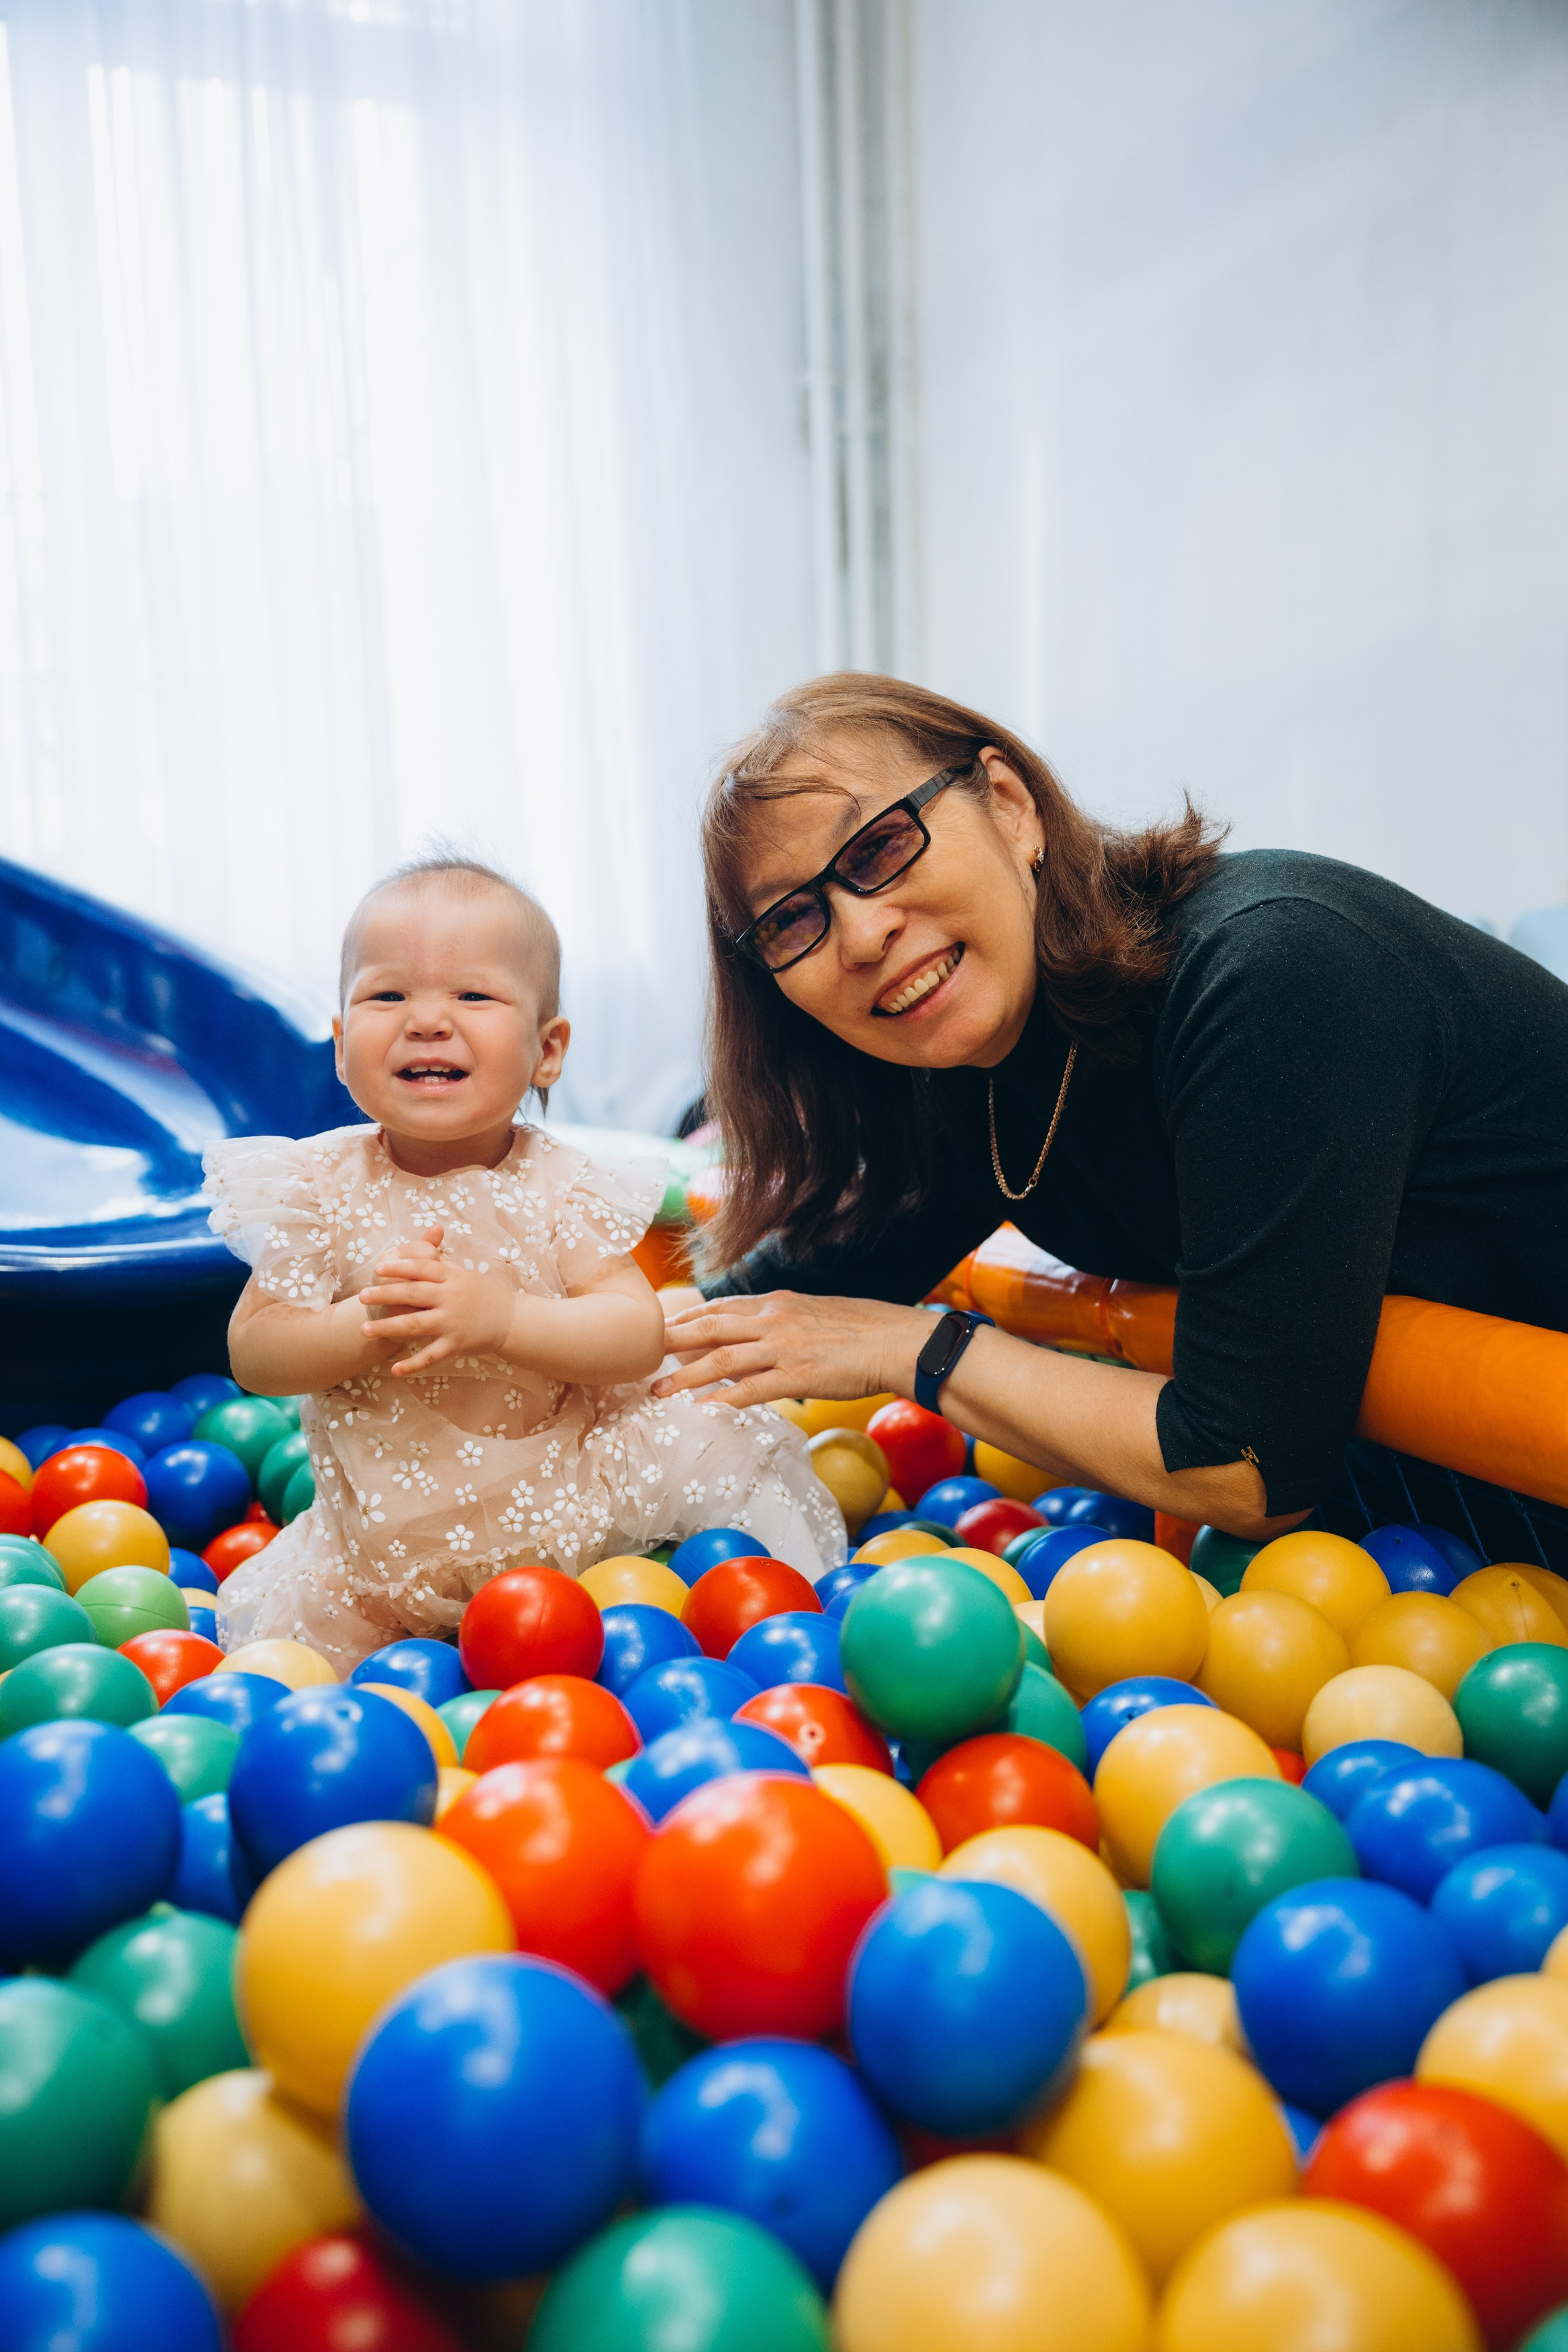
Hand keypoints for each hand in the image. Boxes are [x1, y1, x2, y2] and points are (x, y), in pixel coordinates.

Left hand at [359, 1225, 517, 1374]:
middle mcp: (451, 1298)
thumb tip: (426, 1238)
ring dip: (388, 1327)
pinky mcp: (457, 1344)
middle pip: (413, 1294)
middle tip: (361, 1296)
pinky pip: (431, 1355)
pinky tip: (394, 1369)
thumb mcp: (464, 1274)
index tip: (378, 1267)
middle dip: (385, 1294)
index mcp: (453, 1277)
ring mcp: (453, 1322)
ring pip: (415, 1325)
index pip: (422, 1268)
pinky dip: (412, 1363)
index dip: (400, 1266)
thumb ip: (441, 1261)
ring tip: (364, 1329)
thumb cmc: (484, 1294)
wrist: (512, 1320)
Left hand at [652, 1289, 930, 1410]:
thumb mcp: (813, 1314)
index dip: (685, 1320)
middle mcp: (774, 1320)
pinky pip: (753, 1388)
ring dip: (685, 1375)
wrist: (897, 1341)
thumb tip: (754, 1336)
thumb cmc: (861, 1330)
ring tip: (657, 1390)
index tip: (657, 1330)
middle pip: (709, 1326)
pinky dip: (724, 1398)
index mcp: (776, 1303)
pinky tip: (703, 1409)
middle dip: (669, 1340)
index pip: (720, 1307)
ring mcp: (784, 1347)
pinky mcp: (799, 1375)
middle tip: (637, 1353)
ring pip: (722, 1357)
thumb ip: (780, 1322)